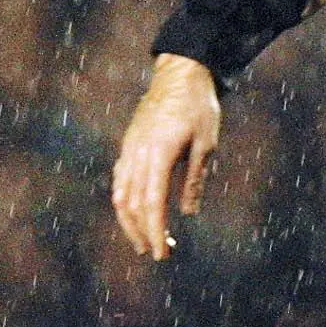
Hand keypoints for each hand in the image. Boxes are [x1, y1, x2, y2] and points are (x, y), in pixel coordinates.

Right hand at [111, 53, 220, 259]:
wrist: (180, 72)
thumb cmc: (198, 106)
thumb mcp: (206, 142)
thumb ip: (194, 179)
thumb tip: (187, 213)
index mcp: (159, 153)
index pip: (152, 203)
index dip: (154, 231)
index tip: (161, 254)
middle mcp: (138, 153)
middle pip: (132, 204)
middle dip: (142, 233)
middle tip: (158, 253)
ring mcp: (129, 148)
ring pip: (120, 194)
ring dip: (130, 221)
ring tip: (144, 240)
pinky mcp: (128, 144)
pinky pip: (120, 179)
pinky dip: (125, 201)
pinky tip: (136, 212)